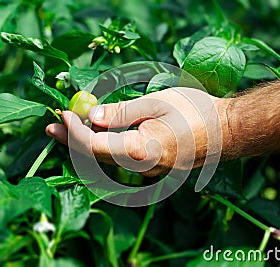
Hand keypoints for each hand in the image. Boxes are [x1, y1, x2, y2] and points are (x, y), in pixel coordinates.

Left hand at [46, 88, 228, 176]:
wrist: (227, 131)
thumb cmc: (196, 112)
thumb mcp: (157, 102)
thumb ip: (122, 113)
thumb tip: (93, 117)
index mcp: (142, 152)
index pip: (95, 147)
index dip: (75, 133)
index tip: (63, 113)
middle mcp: (143, 169)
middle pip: (97, 158)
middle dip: (72, 141)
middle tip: (52, 125)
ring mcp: (149, 172)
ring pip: (108, 160)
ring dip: (86, 144)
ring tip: (69, 126)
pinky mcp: (153, 168)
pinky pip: (121, 159)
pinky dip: (105, 146)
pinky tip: (98, 132)